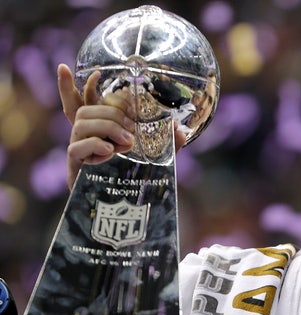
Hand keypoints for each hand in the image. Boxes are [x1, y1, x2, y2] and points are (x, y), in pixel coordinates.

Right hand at [58, 64, 187, 188]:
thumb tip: (182, 132)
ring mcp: (77, 150)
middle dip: (111, 112)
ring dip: (107, 126)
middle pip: (86, 109)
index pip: (83, 101)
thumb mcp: (156, 158)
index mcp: (100, 129)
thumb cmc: (135, 180)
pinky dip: (96, 145)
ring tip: (127, 143)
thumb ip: (167, 144)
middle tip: (132, 130)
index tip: (95, 73)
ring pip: (81, 122)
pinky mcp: (74, 167)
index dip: (78, 85)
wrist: (121, 211)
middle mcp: (85, 136)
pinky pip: (76, 147)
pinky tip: (112, 151)